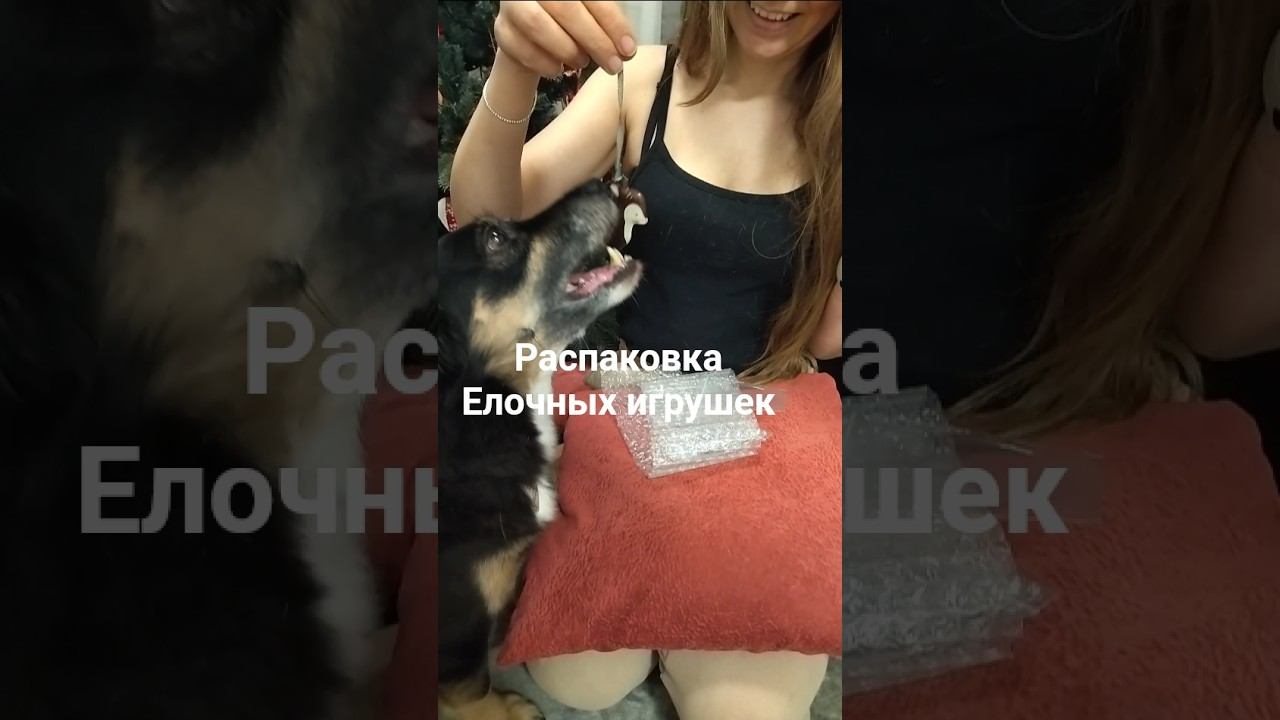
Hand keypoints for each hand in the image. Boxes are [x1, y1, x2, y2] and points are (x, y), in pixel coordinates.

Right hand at [494, 1, 636, 77]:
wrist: (531, 36)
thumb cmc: (568, 22)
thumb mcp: (590, 15)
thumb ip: (606, 24)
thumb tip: (625, 48)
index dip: (612, 22)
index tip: (628, 49)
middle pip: (565, 7)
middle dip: (594, 40)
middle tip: (613, 65)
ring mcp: (513, 6)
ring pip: (537, 25)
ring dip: (567, 50)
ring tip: (582, 62)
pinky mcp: (502, 30)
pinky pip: (522, 49)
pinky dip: (545, 64)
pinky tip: (559, 69)